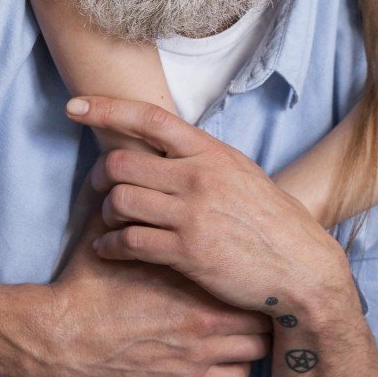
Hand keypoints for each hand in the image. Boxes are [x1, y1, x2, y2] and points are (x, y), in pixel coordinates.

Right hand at [31, 214, 269, 376]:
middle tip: (248, 299)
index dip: (249, 271)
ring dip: (253, 338)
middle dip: (259, 304)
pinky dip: (236, 368)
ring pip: (259, 348)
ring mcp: (198, 353)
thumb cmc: (86, 286)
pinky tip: (222, 356)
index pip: (246, 272)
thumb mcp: (108, 237)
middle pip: (264, 312)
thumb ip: (131, 211)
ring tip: (240, 329)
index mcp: (190, 276)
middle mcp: (204, 316)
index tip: (243, 268)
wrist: (64, 335)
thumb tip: (132, 176)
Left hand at [73, 95, 349, 316]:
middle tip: (97, 188)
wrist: (303, 269)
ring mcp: (192, 215)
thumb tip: (164, 147)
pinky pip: (129, 242)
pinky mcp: (187, 253)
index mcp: (211, 153)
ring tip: (109, 221)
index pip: (150, 119)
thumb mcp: (240, 174)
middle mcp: (199, 178)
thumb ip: (202, 160)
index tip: (74, 107)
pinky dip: (109, 245)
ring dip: (105, 212)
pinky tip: (107, 249)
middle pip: (120, 163)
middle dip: (99, 176)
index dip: (107, 108)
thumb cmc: (271, 221)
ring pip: (119, 201)